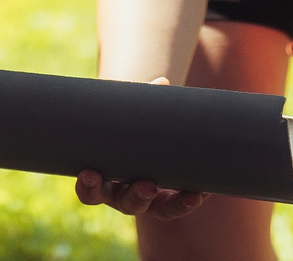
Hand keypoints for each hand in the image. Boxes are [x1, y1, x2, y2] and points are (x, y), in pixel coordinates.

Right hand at [75, 79, 209, 220]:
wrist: (136, 140)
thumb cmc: (121, 128)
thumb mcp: (124, 116)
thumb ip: (138, 101)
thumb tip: (163, 82)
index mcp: (103, 180)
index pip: (90, 192)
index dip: (88, 187)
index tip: (90, 173)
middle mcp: (123, 195)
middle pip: (127, 204)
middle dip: (137, 197)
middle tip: (148, 186)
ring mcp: (148, 200)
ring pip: (159, 209)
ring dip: (175, 205)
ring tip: (191, 195)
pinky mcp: (169, 199)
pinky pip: (180, 203)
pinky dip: (191, 198)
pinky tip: (203, 190)